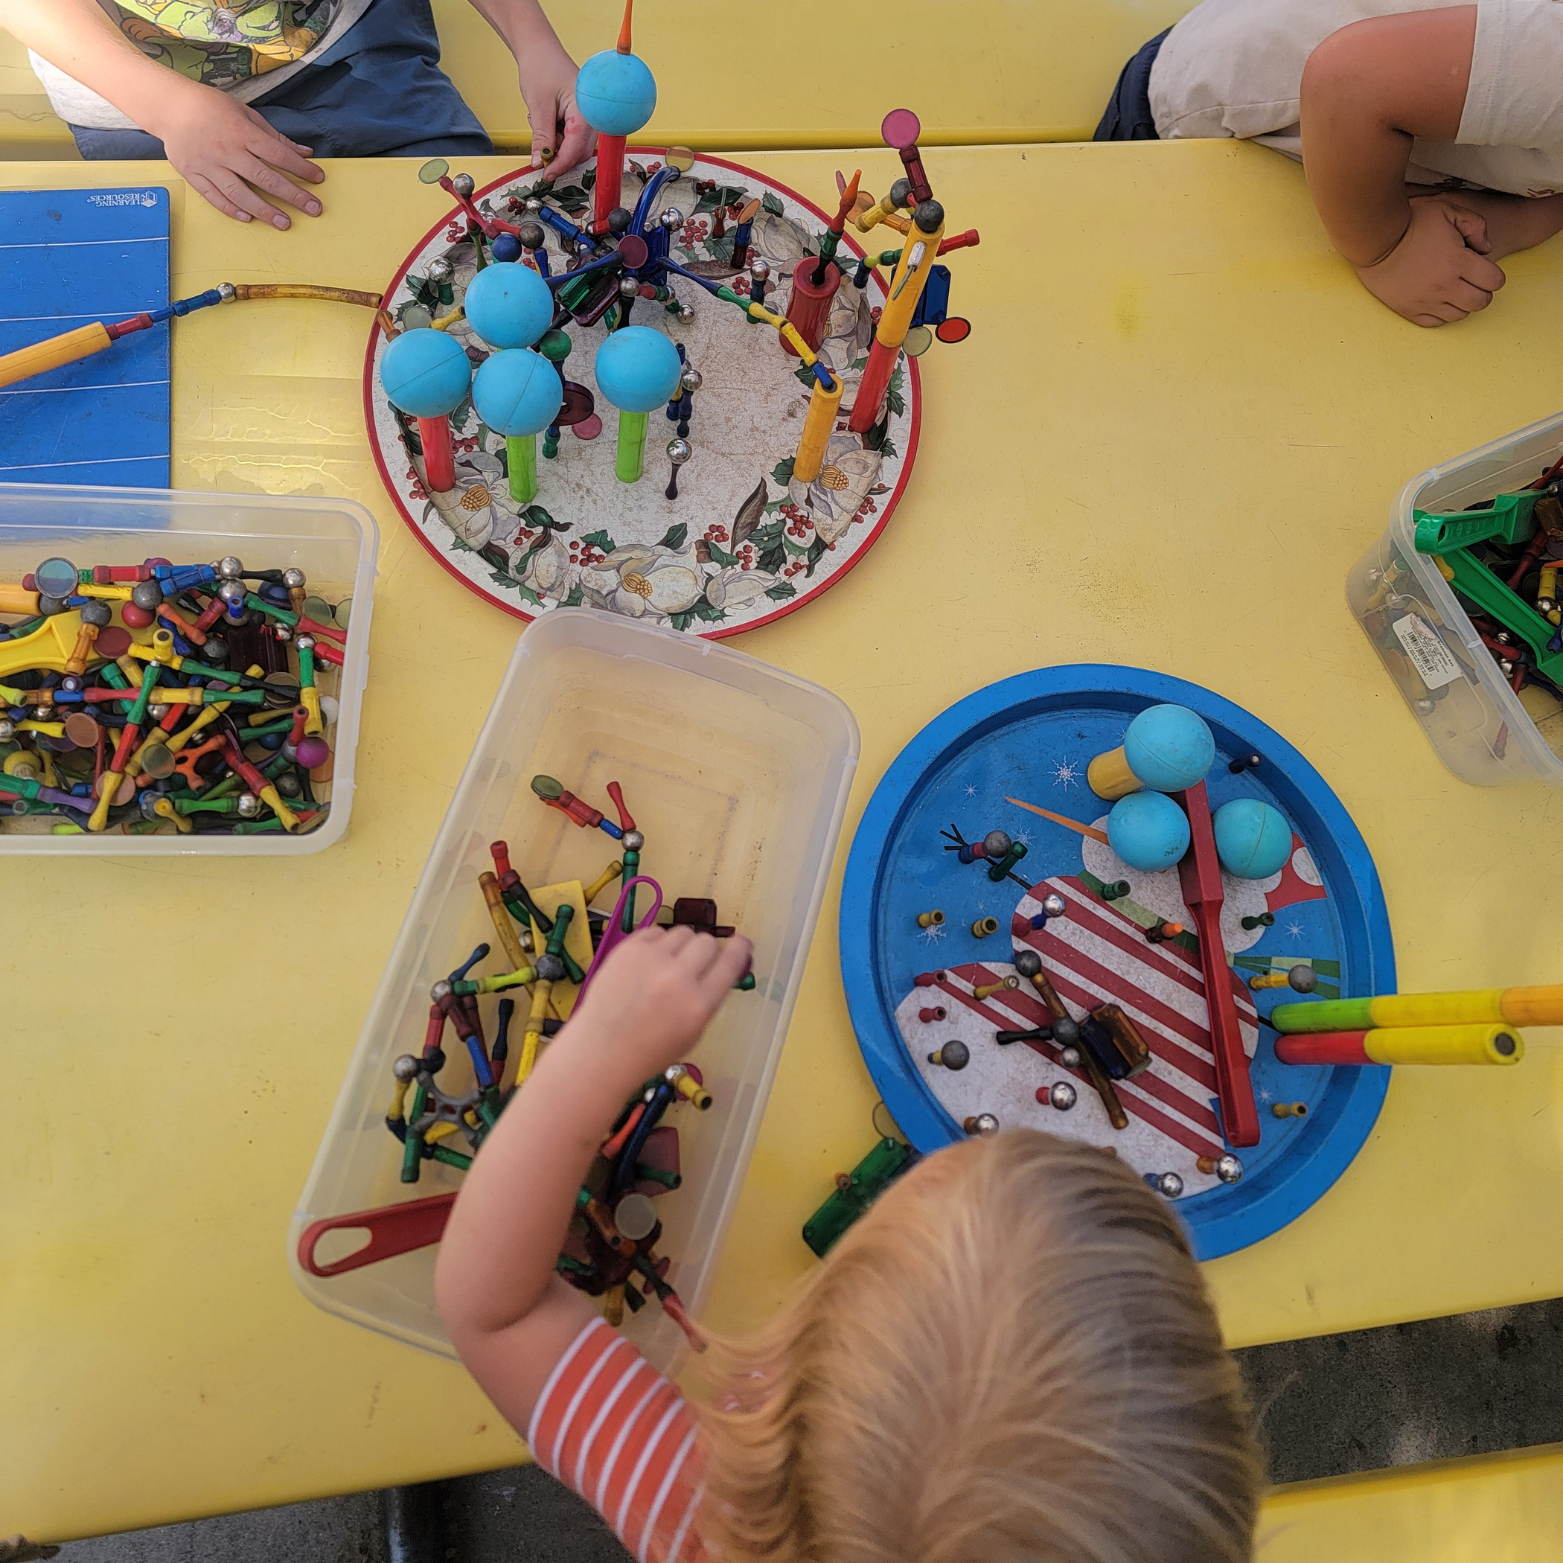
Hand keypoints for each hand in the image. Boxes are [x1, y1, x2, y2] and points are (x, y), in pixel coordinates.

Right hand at [150, 82, 323, 228]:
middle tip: (314, 209)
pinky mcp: (192, 173)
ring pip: (240, 193)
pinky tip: (249, 218)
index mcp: (241, 132)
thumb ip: (275, 136)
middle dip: (292, 195)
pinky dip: (231, 209)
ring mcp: (208, 164)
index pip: (278, 154)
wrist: (169, 105)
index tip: (318, 178)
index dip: (300, 168)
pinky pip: (213, 196)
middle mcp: (226, 150)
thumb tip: (304, 153)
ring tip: (285, 223)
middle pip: (264, 177)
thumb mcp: (245, 114)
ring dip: (264, 210)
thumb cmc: (211, 107)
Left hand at [517, 43, 591, 175]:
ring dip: (556, 145)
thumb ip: (542, 138)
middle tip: (539, 148)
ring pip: (574, 148)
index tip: (546, 175)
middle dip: (558, 156)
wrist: (539, 49)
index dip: (560, 165)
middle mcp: (592, 116)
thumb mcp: (538, 106)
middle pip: (579, 153)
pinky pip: (571, 139)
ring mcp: (587, 118)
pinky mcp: (580, 118)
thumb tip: (540, 163)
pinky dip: (557, 137)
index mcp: (586, 111)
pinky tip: (547, 121)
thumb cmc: (541, 67)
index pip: (576, 149)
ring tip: (541, 123)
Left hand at [565, 925, 753, 1083]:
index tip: (742, 942)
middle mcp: (678, 977)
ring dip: (682, 946)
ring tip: (667, 966)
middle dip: (706, 952)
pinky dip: (657, 944)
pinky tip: (648, 963)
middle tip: (695, 965)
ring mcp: (651, 959)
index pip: (730, 962)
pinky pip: (656, 932)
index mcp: (699, 1004)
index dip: (739, 949)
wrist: (602, 1050)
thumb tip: (723, 968)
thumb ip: (709, 998)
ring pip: (683, 933)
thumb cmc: (651, 1050)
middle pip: (707, 942)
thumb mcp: (693, 1033)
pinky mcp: (628, 949)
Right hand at [1355, 195, 1504, 325]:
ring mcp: (1425, 301)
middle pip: (1480, 302)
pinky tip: (1438, 299)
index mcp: (1458, 261)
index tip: (1483, 269)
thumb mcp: (1448, 209)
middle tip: (1472, 281)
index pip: (1494, 281)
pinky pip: (1436, 323)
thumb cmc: (1411, 222)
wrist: (1374, 241)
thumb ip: (1476, 225)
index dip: (1494, 275)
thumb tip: (1486, 249)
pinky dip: (1442, 313)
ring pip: (1460, 315)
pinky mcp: (1409, 310)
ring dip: (1462, 303)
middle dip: (1482, 291)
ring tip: (1454, 290)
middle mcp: (1444, 285)